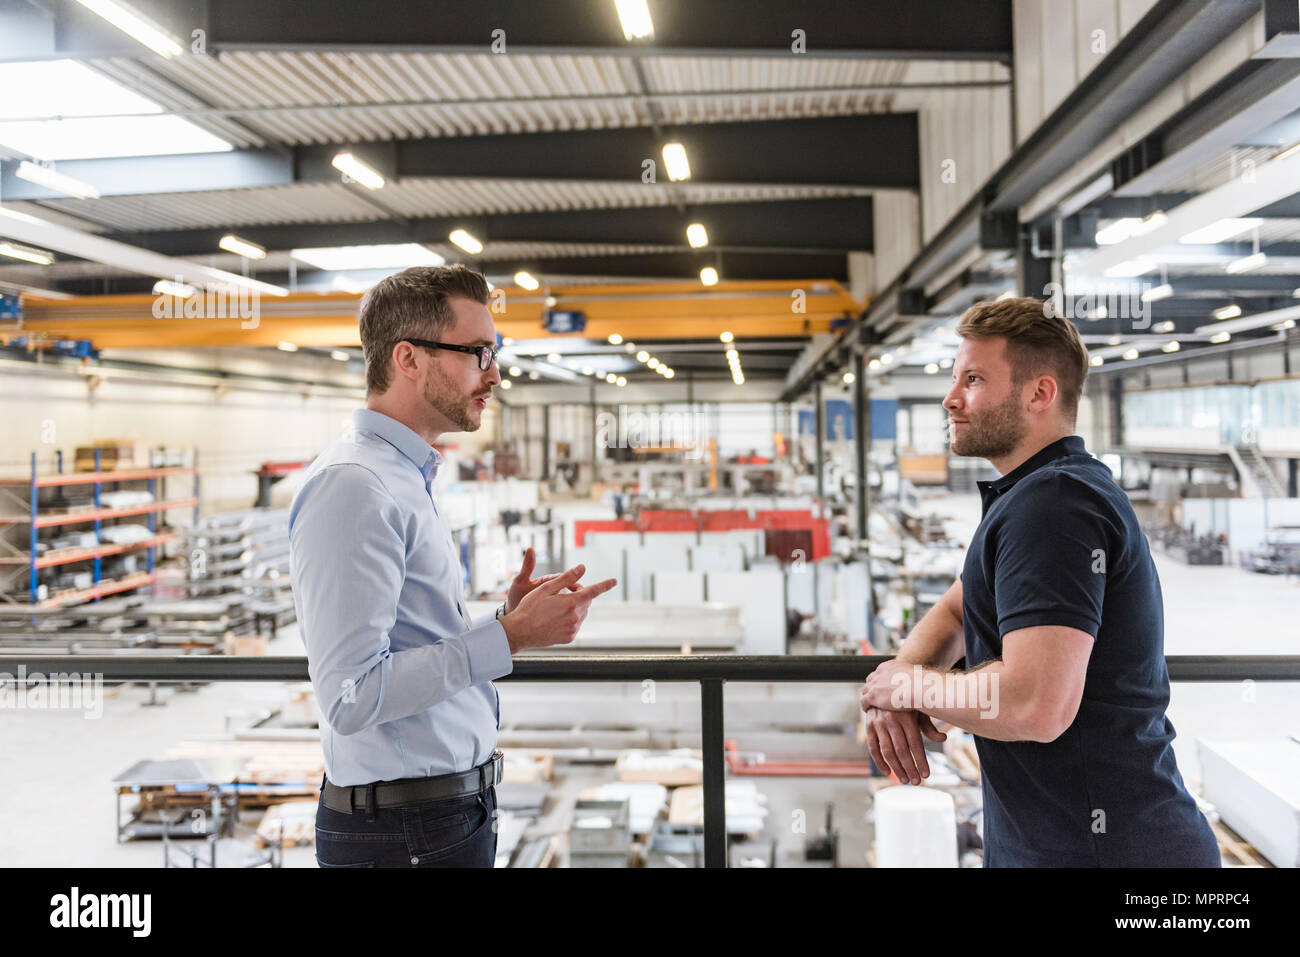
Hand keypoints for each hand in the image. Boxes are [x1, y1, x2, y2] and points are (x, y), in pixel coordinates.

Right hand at [499, 564, 617, 653]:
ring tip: (555, 606)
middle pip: (586, 601)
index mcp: (571, 602)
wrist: (520, 632)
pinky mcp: (569, 637)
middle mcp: (575, 617)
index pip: (594, 591)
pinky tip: (555, 618)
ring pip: (581, 613)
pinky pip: (575, 624)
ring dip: (574, 607)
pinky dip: (570, 619)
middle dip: (579, 594)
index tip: (614, 581)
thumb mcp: (546, 588)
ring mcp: (573, 628)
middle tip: (562, 591)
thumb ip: (566, 578)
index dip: (605, 585)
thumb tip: (582, 568)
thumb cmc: (530, 607)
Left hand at [504, 547, 578, 613]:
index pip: (563, 579)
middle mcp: (554, 591)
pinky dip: (571, 616)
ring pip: (571, 603)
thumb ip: (527, 567)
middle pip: (571, 591)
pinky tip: (572, 620)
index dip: (572, 582)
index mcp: (547, 581)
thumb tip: (530, 549)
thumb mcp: (520, 582)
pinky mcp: (556, 613)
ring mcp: (556, 603)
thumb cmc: (515, 597)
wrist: (513, 614)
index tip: (578, 587)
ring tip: (579, 612)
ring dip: (576, 606)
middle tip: (584, 600)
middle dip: (578, 595)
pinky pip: (567, 614)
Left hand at [859, 658, 915, 711]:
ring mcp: (874, 684)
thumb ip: (909, 676)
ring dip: (868, 698)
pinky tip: (868, 711)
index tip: (882, 689)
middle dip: (872, 688)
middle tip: (876, 697)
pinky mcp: (872, 696)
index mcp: (888, 666)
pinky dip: (865, 706)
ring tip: (871, 705)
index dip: (880, 682)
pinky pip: (863, 701)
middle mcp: (879, 673)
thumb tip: (917, 679)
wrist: (919, 689)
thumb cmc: (921, 684)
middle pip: (870, 681)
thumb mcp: (914, 674)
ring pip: (865, 691)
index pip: (879, 673)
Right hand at [863, 707, 946, 784]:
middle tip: (916, 781)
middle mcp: (891, 720)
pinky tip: (887, 772)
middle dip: (910, 768)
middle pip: (902, 750)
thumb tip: (943, 739)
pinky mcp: (869, 727)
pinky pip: (873, 748)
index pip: (915, 744)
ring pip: (887, 751)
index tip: (926, 774)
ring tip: (905, 780)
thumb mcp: (918, 711)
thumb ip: (928, 727)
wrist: (881, 688)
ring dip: (896, 769)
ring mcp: (878, 723)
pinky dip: (879, 762)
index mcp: (907, 717)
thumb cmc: (904, 703)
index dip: (920, 760)